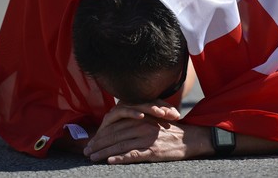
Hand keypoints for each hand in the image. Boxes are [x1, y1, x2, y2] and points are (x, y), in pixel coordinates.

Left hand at [83, 101, 208, 163]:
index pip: (115, 126)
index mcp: (141, 117)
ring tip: (92, 157)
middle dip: (98, 143)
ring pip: (120, 145)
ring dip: (103, 152)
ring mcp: (147, 138)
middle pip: (114, 135)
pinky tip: (110, 161)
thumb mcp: (153, 121)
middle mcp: (142, 126)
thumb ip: (137, 122)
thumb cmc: (171, 131)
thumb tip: (119, 128)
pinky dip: (120, 158)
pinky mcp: (152, 151)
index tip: (91, 142)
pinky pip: (132, 154)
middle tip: (86, 151)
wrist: (190, 139)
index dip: (101, 134)